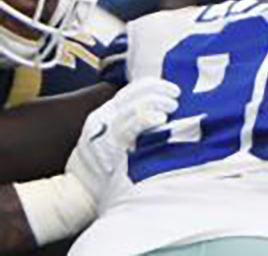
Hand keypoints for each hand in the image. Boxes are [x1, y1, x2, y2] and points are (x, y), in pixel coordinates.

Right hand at [68, 78, 179, 199]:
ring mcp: (107, 130)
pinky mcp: (111, 144)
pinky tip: (161, 119)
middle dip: (162, 92)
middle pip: (137, 92)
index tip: (174, 91)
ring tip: (172, 109)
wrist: (79, 194)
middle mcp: (104, 116)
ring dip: (160, 102)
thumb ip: (130, 123)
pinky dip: (149, 117)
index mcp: (106, 112)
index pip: (133, 88)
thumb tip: (162, 112)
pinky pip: (133, 124)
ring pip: (138, 104)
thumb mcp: (111, 138)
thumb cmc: (102, 169)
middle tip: (175, 100)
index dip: (157, 85)